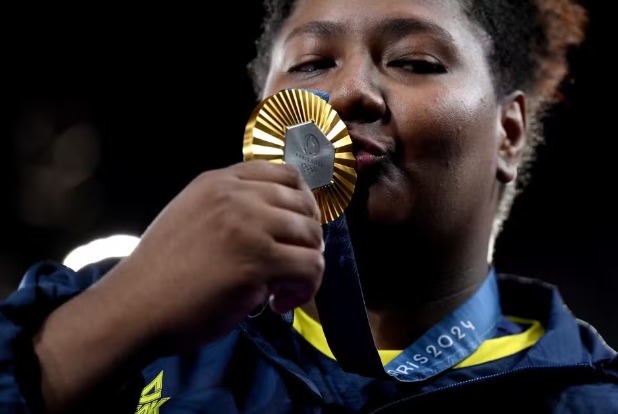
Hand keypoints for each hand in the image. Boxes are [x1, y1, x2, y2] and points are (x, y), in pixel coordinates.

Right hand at [108, 159, 324, 351]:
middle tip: (292, 267)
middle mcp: (237, 195)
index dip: (303, 204)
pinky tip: (279, 303)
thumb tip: (279, 226)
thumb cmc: (160, 271)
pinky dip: (306, 288)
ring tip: (283, 289)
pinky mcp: (258, 259)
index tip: (295, 232)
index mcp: (219, 181)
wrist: (134, 306)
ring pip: (312, 236)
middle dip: (308, 238)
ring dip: (308, 266)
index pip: (286, 174)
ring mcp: (248, 224)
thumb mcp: (192, 216)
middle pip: (304, 205)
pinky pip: (310, 266)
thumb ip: (231, 209)